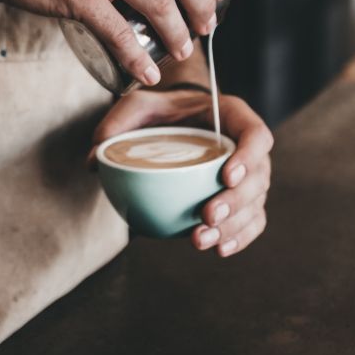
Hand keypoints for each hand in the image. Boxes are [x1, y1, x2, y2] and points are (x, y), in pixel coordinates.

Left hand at [93, 89, 272, 256]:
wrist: (177, 121)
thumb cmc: (163, 110)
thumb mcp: (138, 105)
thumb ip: (117, 124)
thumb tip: (95, 160)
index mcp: (233, 116)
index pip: (256, 134)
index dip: (248, 157)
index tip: (226, 176)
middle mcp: (247, 147)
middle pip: (259, 177)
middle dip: (236, 201)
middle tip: (207, 216)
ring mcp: (249, 176)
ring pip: (255, 204)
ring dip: (233, 226)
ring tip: (201, 239)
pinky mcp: (242, 199)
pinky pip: (252, 221)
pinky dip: (240, 238)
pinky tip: (219, 249)